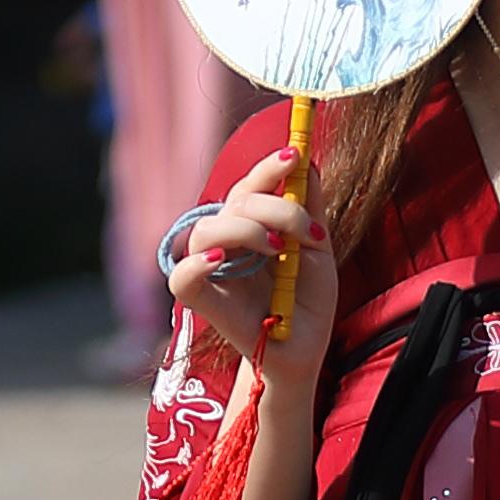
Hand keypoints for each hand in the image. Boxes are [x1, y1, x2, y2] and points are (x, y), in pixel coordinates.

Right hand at [162, 145, 339, 387]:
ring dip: (247, 229)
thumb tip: (307, 163)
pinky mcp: (203, 300)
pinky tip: (221, 260)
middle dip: (274, 205)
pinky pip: (180, 276)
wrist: (304, 346)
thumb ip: (308, 209)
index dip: (267, 168)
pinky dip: (196, 264)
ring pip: (207, 229)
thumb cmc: (307, 301)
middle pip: (232, 202)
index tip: (294, 153)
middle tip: (305, 231)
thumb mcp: (318, 250)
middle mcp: (228, 243)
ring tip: (279, 249)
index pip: (249, 187)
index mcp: (252, 227)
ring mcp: (213, 269)